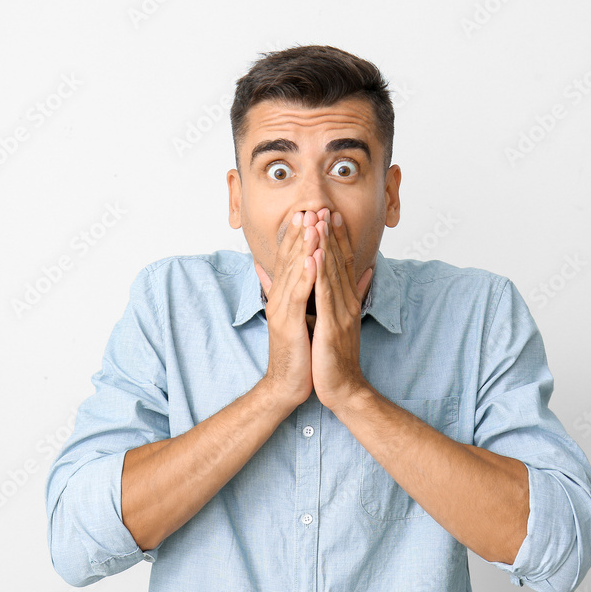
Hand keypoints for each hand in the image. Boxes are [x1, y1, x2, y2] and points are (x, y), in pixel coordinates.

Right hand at [255, 210, 319, 408]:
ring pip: (293, 271)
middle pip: (290, 259)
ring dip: (303, 246)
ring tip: (311, 223)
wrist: (288, 384)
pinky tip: (311, 258)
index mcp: (284, 295)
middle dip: (300, 233)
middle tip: (309, 207)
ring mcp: (281, 309)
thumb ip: (304, 294)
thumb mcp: (303, 317)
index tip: (310, 213)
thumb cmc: (299, 352)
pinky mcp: (288, 323)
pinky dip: (304, 274)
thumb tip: (309, 276)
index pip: (291, 259)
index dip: (300, 235)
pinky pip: (297, 294)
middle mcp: (279, 298)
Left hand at [310, 209, 373, 410]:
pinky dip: (320, 274)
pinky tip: (315, 256)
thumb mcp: (345, 321)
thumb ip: (354, 294)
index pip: (343, 263)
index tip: (331, 215)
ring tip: (320, 222)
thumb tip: (364, 273)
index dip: (338, 238)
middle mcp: (346, 302)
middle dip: (331, 234)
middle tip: (325, 207)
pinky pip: (324, 295)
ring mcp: (341, 313)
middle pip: (339, 262)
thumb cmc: (337, 358)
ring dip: (325, 246)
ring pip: (332, 273)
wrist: (342, 387)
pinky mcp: (332, 326)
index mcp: (347, 301)